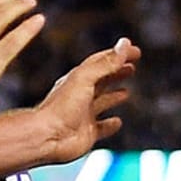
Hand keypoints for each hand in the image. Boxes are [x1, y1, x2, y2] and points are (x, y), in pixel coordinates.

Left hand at [35, 37, 139, 163]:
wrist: (46, 136)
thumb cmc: (61, 107)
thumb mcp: (86, 79)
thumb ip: (106, 63)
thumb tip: (125, 44)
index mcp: (79, 78)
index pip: (102, 61)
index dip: (118, 55)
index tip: (134, 50)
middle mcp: (81, 95)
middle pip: (102, 80)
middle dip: (117, 72)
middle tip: (132, 66)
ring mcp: (84, 114)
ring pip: (103, 101)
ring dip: (114, 96)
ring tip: (126, 91)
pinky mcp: (87, 133)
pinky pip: (102, 128)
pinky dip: (110, 125)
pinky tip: (117, 122)